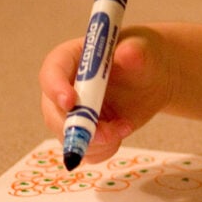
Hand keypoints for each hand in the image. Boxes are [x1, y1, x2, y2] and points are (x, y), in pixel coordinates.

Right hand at [39, 27, 174, 162]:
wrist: (150, 81)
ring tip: (124, 127)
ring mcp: (71, 113)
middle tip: (107, 134)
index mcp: (70, 59)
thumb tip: (128, 53)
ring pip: (68, 136)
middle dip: (79, 127)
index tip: (71, 102)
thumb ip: (134, 52)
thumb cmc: (141, 58)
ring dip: (95, 141)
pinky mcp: (84, 132)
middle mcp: (63, 88)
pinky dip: (102, 149)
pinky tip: (121, 133)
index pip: (52, 72)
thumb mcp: (141, 50)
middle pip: (53, 112)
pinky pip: (84, 150)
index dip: (56, 88)